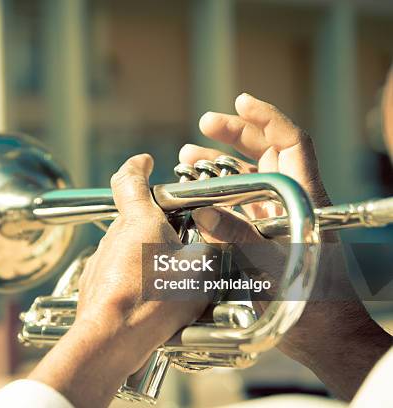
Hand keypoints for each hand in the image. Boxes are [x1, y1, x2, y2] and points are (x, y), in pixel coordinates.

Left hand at [29, 154, 211, 407]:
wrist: (112, 338)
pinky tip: (152, 300)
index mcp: (139, 220)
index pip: (129, 178)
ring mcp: (102, 260)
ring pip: (128, 248)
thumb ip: (212, 251)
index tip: (145, 162)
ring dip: (147, 255)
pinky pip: (119, 273)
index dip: (138, 166)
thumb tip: (216, 248)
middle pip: (135, 218)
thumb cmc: (154, 301)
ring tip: (171, 279)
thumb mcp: (201, 272)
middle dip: (157, 226)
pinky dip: (135, 279)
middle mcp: (115, 235)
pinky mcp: (95, 284)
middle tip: (181, 241)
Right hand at [183, 93, 391, 399]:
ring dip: (219, 164)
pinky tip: (194, 196)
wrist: (323, 335)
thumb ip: (240, 238)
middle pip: (266, 152)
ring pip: (248, 177)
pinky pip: (238, 204)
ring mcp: (276, 217)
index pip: (291, 142)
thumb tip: (203, 214)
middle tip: (203, 125)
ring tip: (187, 158)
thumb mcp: (273, 267)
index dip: (267, 117)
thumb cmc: (311, 301)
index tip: (240, 101)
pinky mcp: (264, 235)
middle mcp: (290, 200)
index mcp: (304, 197)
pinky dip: (216, 195)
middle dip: (234, 134)